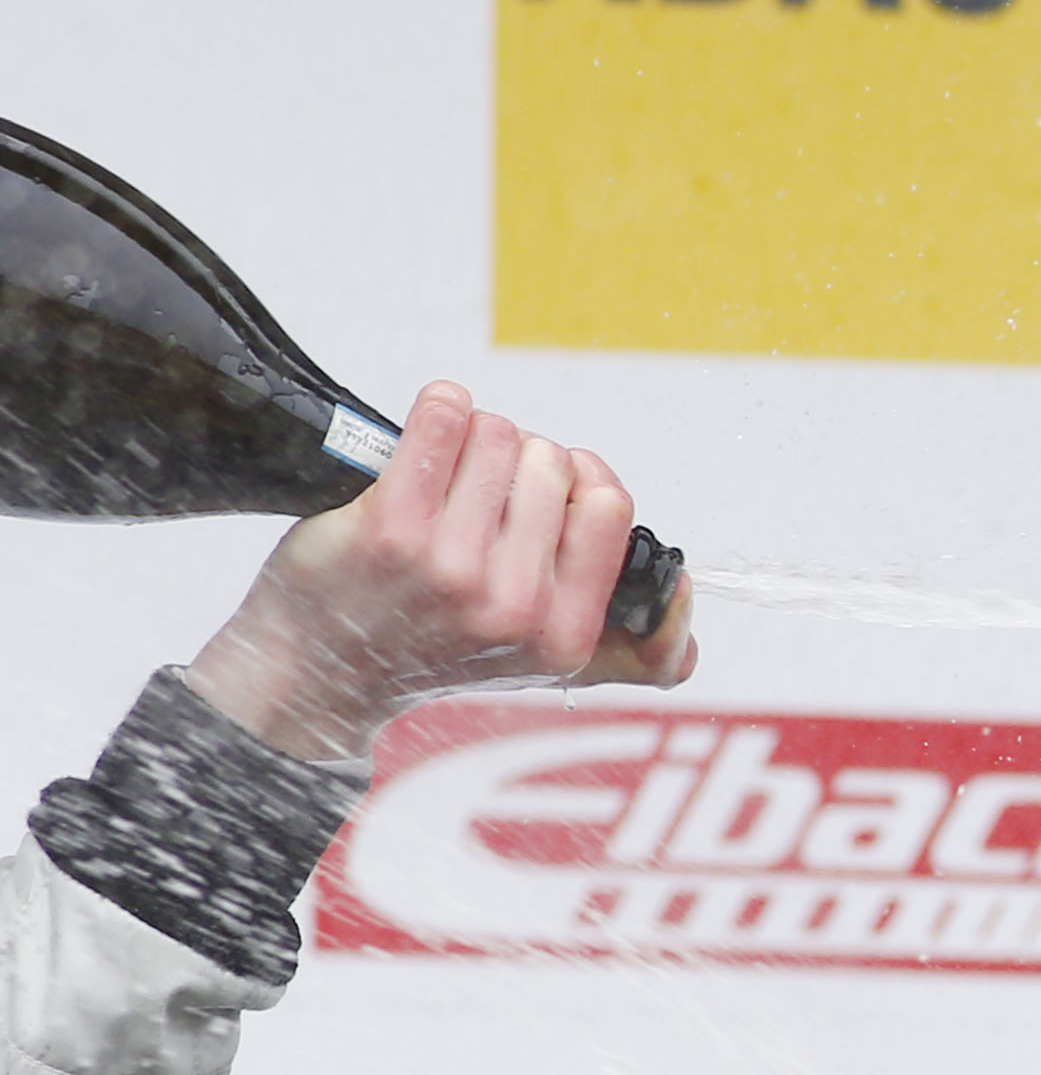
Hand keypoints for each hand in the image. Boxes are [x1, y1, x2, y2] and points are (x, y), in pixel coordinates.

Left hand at [184, 380, 695, 760]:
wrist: (320, 668)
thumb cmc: (433, 648)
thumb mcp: (544, 668)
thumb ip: (631, 652)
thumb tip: (685, 603)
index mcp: (563, 638)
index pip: (609, 508)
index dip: (581, 483)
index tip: (550, 492)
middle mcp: (512, 608)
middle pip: (554, 464)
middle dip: (523, 460)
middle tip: (484, 491)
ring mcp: (450, 568)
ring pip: (501, 437)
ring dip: (479, 436)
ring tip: (450, 471)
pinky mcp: (390, 528)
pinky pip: (442, 422)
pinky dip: (442, 407)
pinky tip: (437, 419)